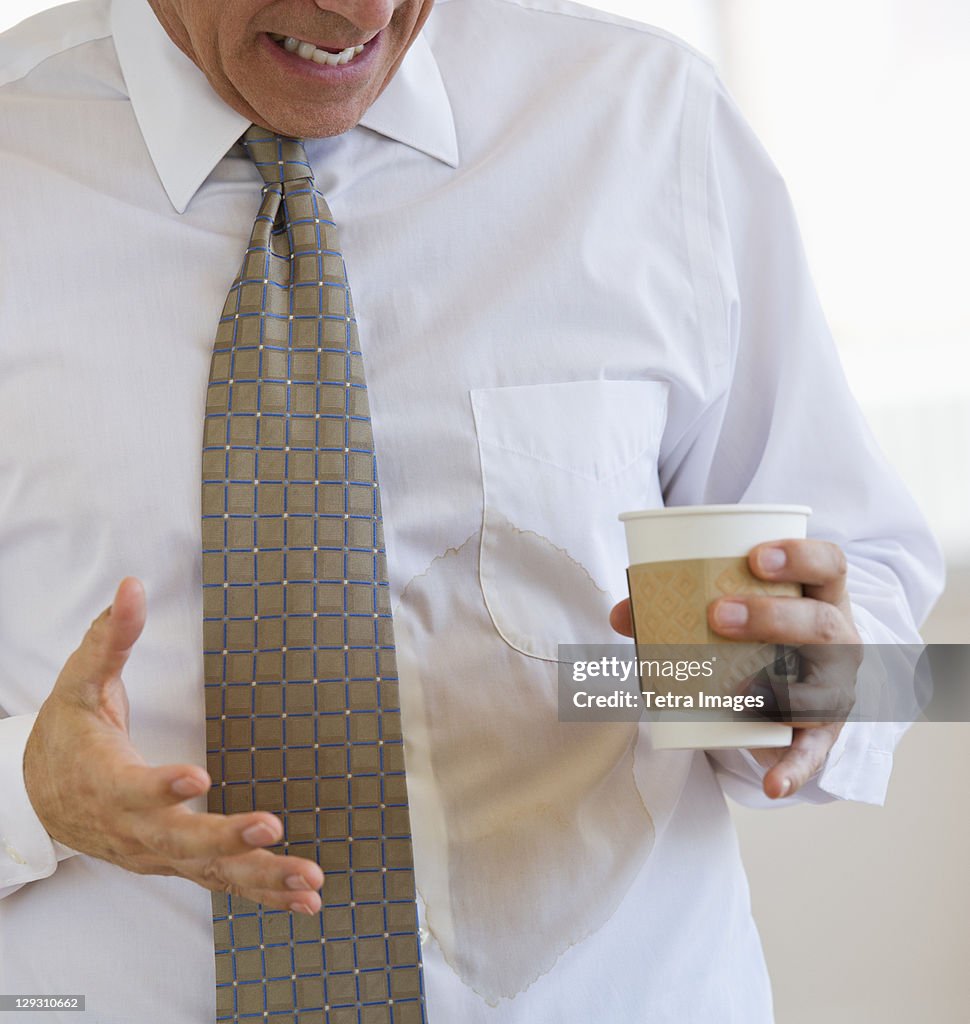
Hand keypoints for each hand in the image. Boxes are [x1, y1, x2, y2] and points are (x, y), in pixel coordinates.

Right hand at [23, 578, 322, 912]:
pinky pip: (220, 882)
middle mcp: (135, 827)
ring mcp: (156, 852)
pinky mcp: (174, 861)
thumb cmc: (66, 736)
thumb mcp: (80, 683)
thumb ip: (112, 639)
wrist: (37, 796)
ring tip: (310, 883)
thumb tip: (132, 585)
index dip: (162, 787)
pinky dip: (261, 893)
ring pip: (210, 872)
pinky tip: (304, 903)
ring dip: (262, 878)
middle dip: (227, 839)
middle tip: (272, 829)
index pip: (134, 788)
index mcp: (108, 781)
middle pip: (181, 841)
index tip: (197, 777)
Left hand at [610, 538, 861, 798]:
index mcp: (821, 597)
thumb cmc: (762, 636)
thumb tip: (621, 614)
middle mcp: (839, 640)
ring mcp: (836, 687)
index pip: (830, 566)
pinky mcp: (825, 733)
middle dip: (772, 618)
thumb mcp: (738, 613)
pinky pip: (813, 753)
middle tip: (718, 615)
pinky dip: (794, 769)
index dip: (801, 557)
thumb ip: (679, 609)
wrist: (800, 687)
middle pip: (822, 625)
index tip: (755, 556)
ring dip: (779, 690)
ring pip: (824, 688)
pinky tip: (773, 782)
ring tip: (734, 689)